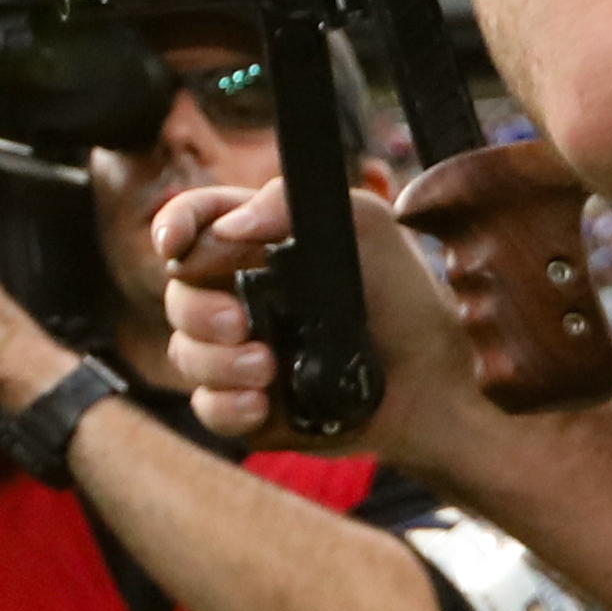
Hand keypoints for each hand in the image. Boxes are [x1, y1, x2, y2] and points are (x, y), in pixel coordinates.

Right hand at [150, 171, 477, 466]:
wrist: (438, 383)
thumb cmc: (407, 299)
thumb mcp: (368, 226)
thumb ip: (293, 203)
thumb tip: (229, 226)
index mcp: (259, 248)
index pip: (195, 223)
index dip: (174, 227)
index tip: (174, 246)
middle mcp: (241, 297)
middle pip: (177, 295)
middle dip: (198, 310)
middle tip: (239, 322)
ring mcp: (242, 354)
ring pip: (186, 352)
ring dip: (216, 361)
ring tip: (266, 368)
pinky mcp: (251, 407)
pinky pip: (208, 407)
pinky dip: (227, 404)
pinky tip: (263, 402)